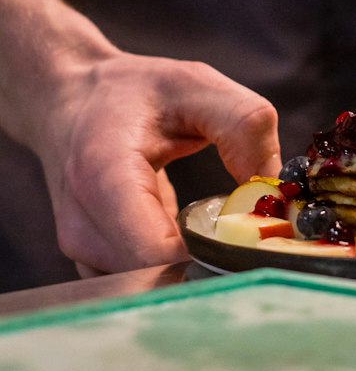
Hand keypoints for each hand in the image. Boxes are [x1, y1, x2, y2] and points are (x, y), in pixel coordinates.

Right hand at [35, 53, 279, 275]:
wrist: (68, 101)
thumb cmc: (131, 93)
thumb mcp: (195, 84)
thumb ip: (243, 126)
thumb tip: (273, 192)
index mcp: (104, 177)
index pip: (155, 252)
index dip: (213, 252)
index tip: (253, 232)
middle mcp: (83, 226)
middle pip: (160, 277)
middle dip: (213, 263)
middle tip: (248, 230)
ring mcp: (83, 252)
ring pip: (156, 286)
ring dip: (197, 266)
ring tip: (218, 223)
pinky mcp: (93, 264)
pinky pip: (146, 282)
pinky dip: (178, 266)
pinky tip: (194, 233)